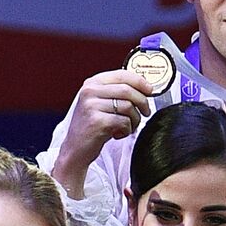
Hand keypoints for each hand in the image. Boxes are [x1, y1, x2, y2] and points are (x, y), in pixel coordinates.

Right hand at [51, 70, 154, 195]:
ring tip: (127, 127)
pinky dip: (126, 130)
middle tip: (145, 112)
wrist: (75, 150)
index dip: (140, 82)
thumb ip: (115, 92)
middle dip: (142, 102)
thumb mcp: (99, 104)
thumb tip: (144, 88)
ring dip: (134, 120)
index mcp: (91, 84)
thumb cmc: (90, 128)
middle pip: (127, 90)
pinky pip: (124, 122)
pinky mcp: (97, 122)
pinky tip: (117, 134)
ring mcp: (91, 106)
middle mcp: (89, 92)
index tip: (150, 90)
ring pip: (128, 107)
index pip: (121, 75)